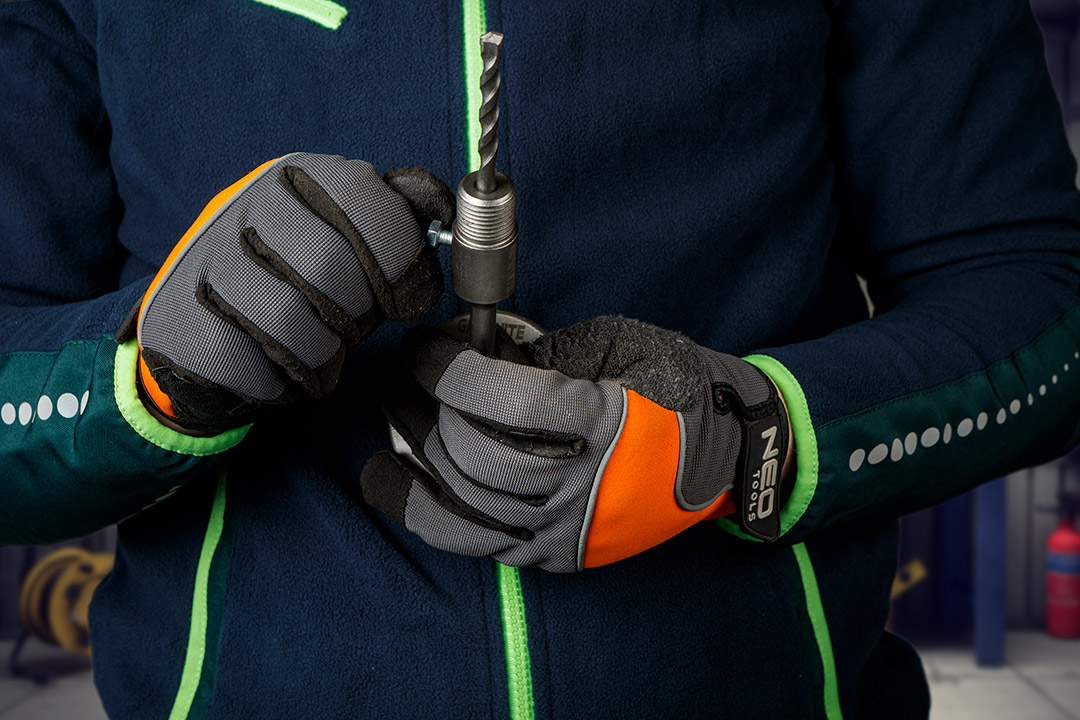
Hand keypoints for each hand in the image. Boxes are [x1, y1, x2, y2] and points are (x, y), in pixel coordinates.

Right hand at [117, 153, 452, 432]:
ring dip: (319, 355)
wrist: (207, 320)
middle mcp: (245, 205)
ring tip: (318, 354)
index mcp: (299, 176)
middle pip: (328, 265)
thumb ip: (394, 221)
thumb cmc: (300, 279)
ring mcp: (204, 261)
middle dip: (356, 314)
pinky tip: (274, 369)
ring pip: (287, 322)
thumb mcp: (349, 238)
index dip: (398, 258)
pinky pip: (249, 366)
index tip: (404, 298)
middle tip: (353, 328)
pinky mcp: (180, 319)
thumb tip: (442, 208)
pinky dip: (277, 383)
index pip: (364, 198)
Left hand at [360, 315, 791, 571]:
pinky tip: (387, 481)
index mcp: (603, 422)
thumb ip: (540, 354)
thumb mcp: (616, 345)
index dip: (446, 367)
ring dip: (416, 449)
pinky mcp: (556, 554)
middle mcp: (582, 485)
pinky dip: (424, 510)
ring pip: (464, 498)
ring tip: (393, 412)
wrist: (730, 453)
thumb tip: (466, 354)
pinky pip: (473, 542)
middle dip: (423, 404)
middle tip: (404, 373)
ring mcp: (567, 529)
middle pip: (473, 450)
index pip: (500, 399)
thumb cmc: (675, 386)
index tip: (424, 346)